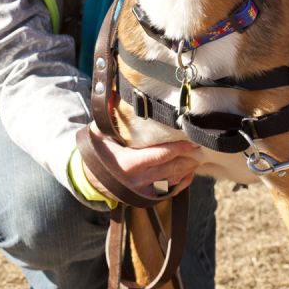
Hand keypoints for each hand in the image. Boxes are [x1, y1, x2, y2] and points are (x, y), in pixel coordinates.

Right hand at [84, 124, 200, 198]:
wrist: (88, 179)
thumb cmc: (97, 152)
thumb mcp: (99, 132)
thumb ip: (108, 115)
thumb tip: (113, 91)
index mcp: (129, 164)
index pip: (161, 155)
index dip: (179, 148)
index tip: (192, 141)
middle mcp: (138, 180)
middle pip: (171, 169)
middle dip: (187, 159)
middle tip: (200, 147)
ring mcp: (143, 191)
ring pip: (172, 181)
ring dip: (186, 170)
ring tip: (197, 158)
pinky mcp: (146, 197)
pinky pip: (169, 192)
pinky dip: (181, 184)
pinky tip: (189, 174)